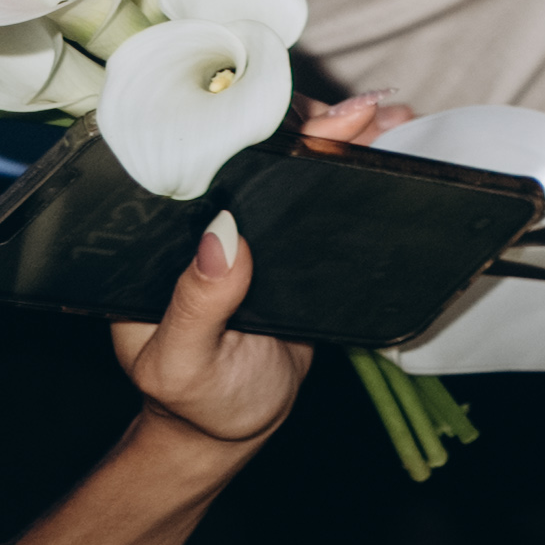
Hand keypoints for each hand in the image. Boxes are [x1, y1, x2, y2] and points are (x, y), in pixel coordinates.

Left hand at [102, 98, 400, 446]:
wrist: (233, 429)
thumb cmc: (195, 403)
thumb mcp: (182, 363)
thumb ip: (195, 307)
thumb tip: (222, 235)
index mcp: (160, 243)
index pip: (197, 168)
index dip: (245, 132)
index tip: (298, 119)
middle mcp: (200, 227)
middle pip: (251, 153)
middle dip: (307, 123)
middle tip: (359, 115)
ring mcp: (249, 233)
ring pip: (290, 169)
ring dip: (339, 139)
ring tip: (385, 118)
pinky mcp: (289, 248)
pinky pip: (318, 202)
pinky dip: (353, 172)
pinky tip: (385, 147)